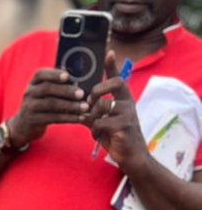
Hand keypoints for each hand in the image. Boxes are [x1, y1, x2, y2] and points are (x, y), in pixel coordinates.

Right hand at [8, 68, 88, 145]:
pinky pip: (52, 118)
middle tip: (81, 94)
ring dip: (70, 106)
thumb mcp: (46, 93)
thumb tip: (81, 79)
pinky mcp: (33, 120)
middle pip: (47, 88)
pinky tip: (79, 118)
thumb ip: (58, 85)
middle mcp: (29, 92)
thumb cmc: (42, 104)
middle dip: (66, 91)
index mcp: (34, 82)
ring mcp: (29, 107)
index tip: (68, 76)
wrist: (24, 125)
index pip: (41, 74)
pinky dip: (68, 118)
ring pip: (50, 104)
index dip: (54, 74)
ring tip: (85, 107)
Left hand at [86, 52, 144, 166]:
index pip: (118, 78)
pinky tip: (99, 136)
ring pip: (103, 106)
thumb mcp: (103, 122)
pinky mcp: (125, 126)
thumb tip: (78, 106)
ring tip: (95, 126)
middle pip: (115, 83)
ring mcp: (128, 114)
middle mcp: (128, 103)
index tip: (108, 52)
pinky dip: (95, 130)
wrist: (131, 157)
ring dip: (93, 117)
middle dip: (98, 90)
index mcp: (123, 99)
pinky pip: (101, 123)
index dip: (112, 66)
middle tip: (89, 102)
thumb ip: (92, 112)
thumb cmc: (117, 138)